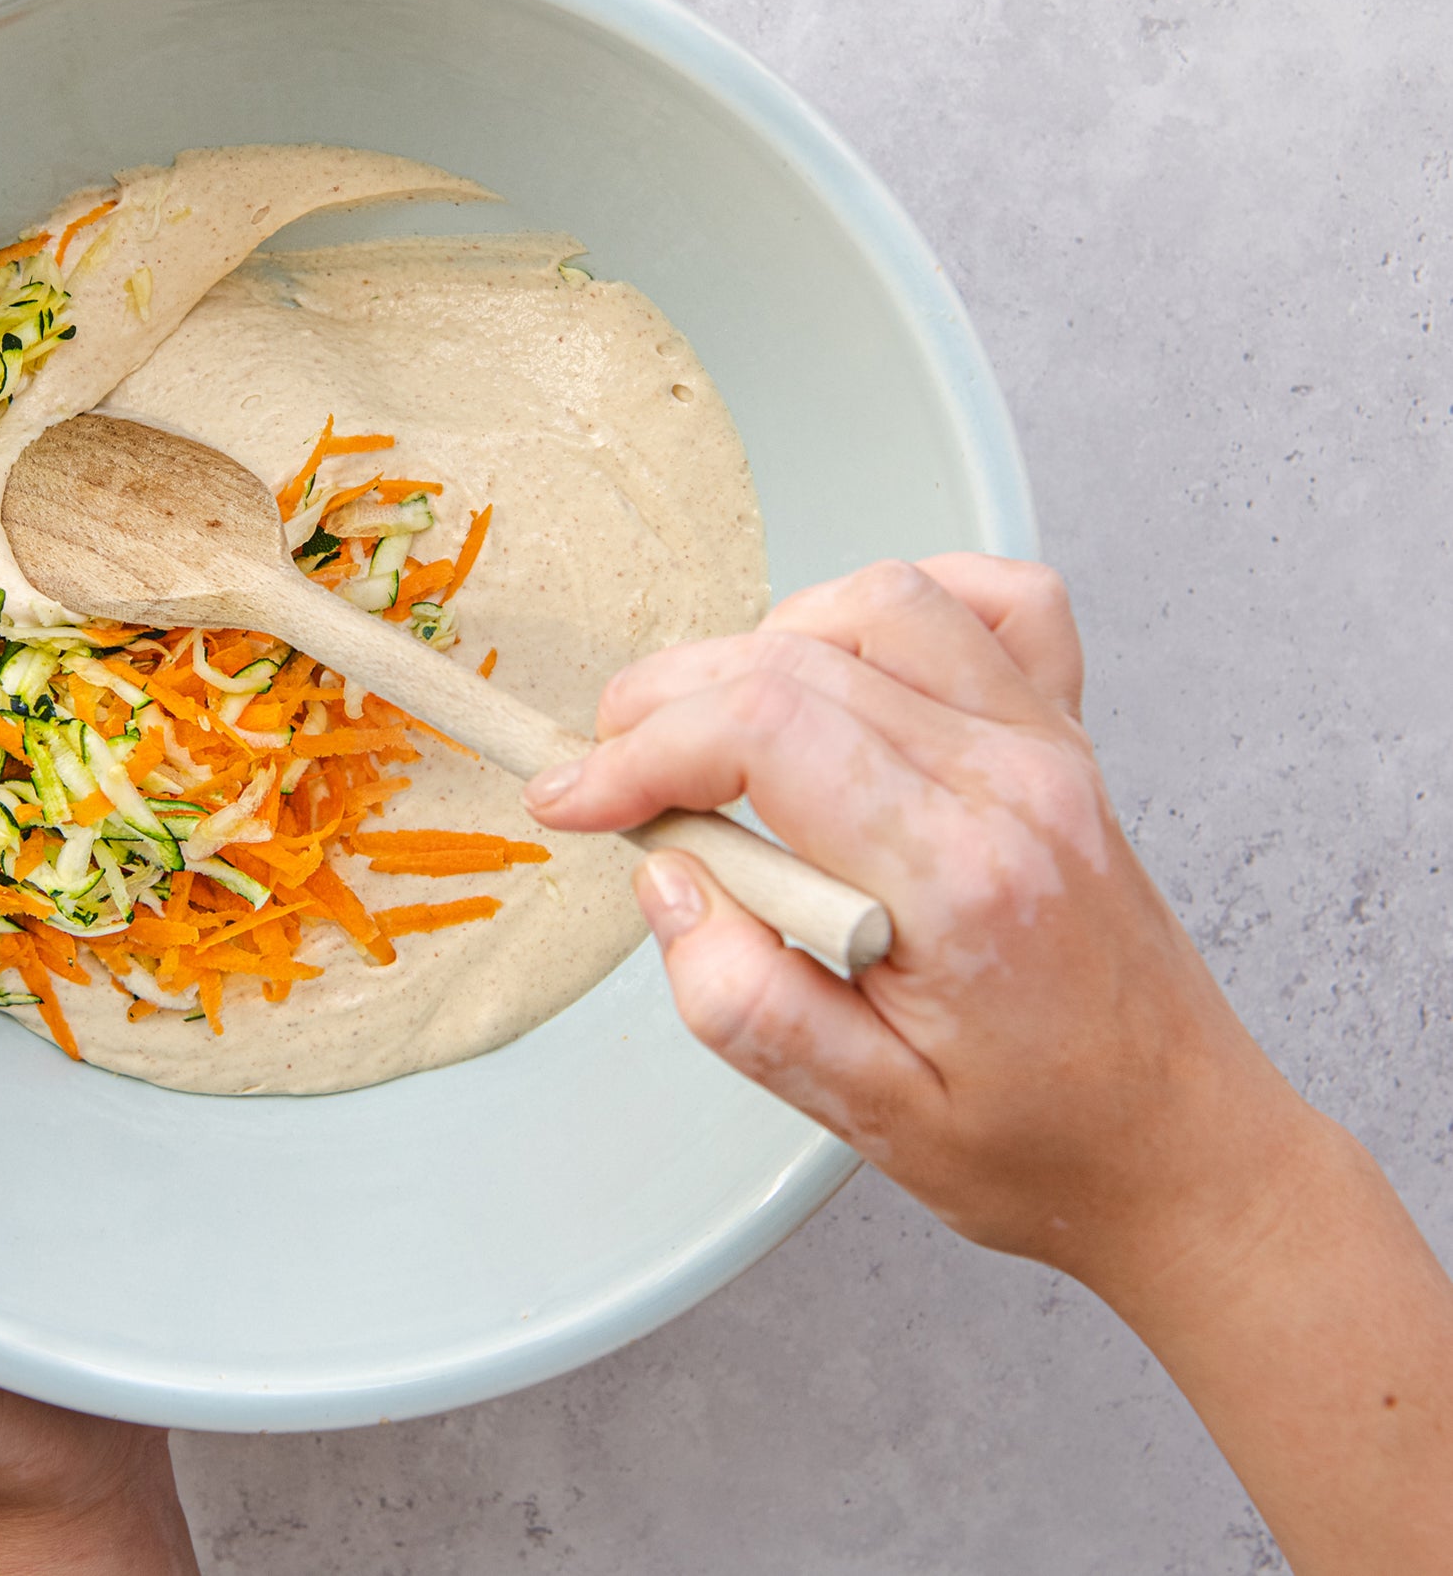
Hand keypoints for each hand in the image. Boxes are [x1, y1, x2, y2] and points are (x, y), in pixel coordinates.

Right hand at [526, 554, 1299, 1287]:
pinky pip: (995, 602)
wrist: (1183, 1154)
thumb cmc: (1042, 1145)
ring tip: (714, 733)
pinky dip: (901, 608)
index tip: (571, 800)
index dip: (638, 754)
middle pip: (798, 655)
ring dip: (767, 645)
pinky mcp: (1064, 739)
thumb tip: (668, 880)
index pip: (763, 732)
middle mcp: (1011, 782)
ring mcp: (1047, 747)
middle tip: (611, 777)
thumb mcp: (866, 1120)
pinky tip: (849, 667)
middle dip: (667, 701)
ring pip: (882, 602)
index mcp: (958, 876)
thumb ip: (745, 1001)